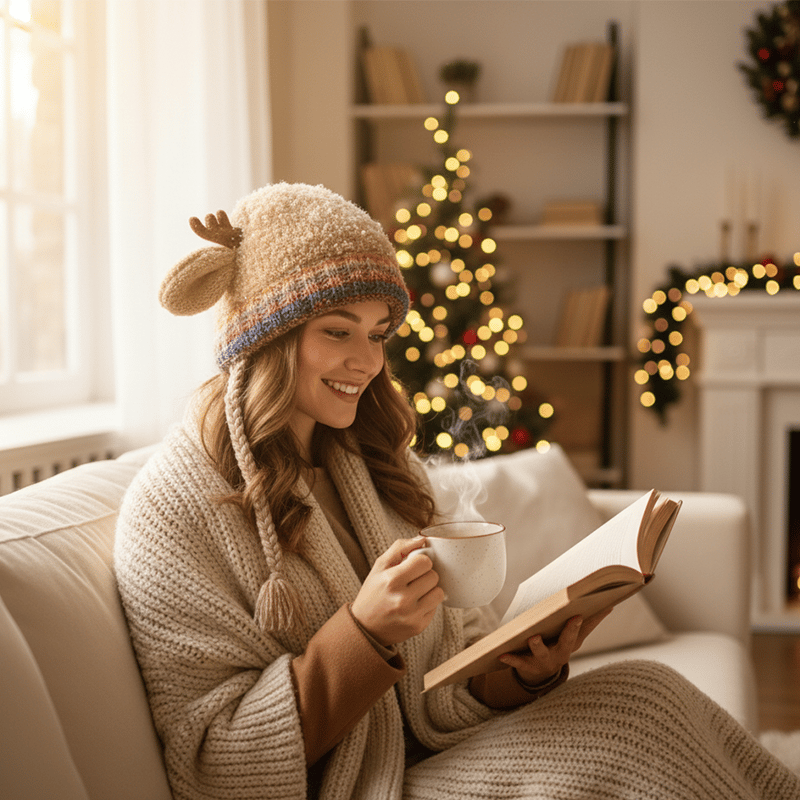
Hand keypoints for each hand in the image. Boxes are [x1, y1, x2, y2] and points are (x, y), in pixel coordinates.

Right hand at [351, 537, 444, 646]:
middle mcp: (402, 599)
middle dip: (425, 575)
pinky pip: (436, 608)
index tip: (413, 566)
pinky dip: (428, 604)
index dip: (421, 561)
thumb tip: (422, 539)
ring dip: (430, 589)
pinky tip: (415, 605)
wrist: (365, 627)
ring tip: (416, 591)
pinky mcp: (418, 627)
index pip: (424, 562)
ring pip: (439, 592)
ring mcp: (411, 615)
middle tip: (413, 579)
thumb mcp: (379, 566)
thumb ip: (400, 548)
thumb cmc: (373, 592)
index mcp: (391, 580)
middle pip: (433, 576)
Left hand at [498, 608, 612, 685]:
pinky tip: (501, 653)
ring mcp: (545, 661)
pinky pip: (519, 662)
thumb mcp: (575, 636)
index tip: (592, 609)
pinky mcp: (528, 666)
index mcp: (572, 643)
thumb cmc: (559, 645)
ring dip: (538, 646)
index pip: (584, 630)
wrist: (541, 673)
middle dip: (570, 631)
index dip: (589, 621)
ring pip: (542, 653)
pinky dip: (511, 658)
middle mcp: (561, 654)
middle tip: (574, 618)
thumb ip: (589, 622)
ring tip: (533, 637)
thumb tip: (610, 604)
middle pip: (567, 643)